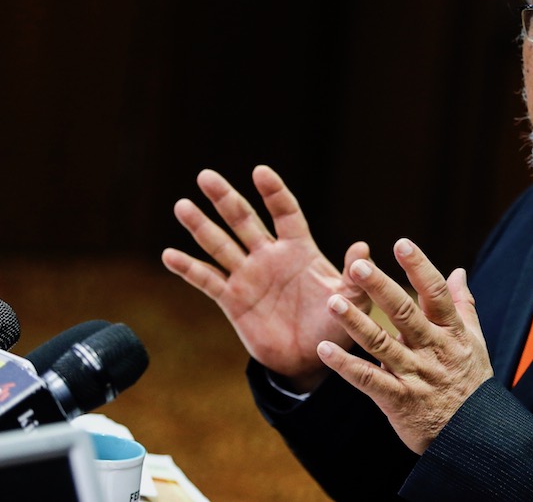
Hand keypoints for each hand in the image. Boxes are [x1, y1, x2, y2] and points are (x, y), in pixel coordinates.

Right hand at [161, 166, 370, 391]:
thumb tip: (362, 248)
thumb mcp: (351, 302)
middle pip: (244, 220)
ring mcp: (248, 276)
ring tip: (182, 205)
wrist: (308, 361)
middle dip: (225, 198)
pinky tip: (170, 255)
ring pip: (220, 244)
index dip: (273, 192)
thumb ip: (354, 277)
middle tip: (206, 176)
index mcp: (299, 249)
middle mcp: (269, 256)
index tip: (260, 171)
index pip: (285, 212)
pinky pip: (207, 280)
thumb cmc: (334, 326)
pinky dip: (188, 268)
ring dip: (200, 226)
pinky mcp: (232, 300)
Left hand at [316, 238, 492, 453]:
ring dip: (355, 322)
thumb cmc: (471, 383)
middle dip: (380, 288)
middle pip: (404, 314)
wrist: (473, 437)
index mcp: (451, 332)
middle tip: (357, 266)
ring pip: (381, 345)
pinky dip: (346, 366)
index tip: (401, 243)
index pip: (435, 294)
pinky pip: (368, 381)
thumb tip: (458, 270)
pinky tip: (324, 350)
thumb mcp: (474, 342)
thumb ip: (463, 305)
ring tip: (332, 301)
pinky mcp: (398, 400)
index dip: (419, 267)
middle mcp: (432, 350)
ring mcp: (415, 375)